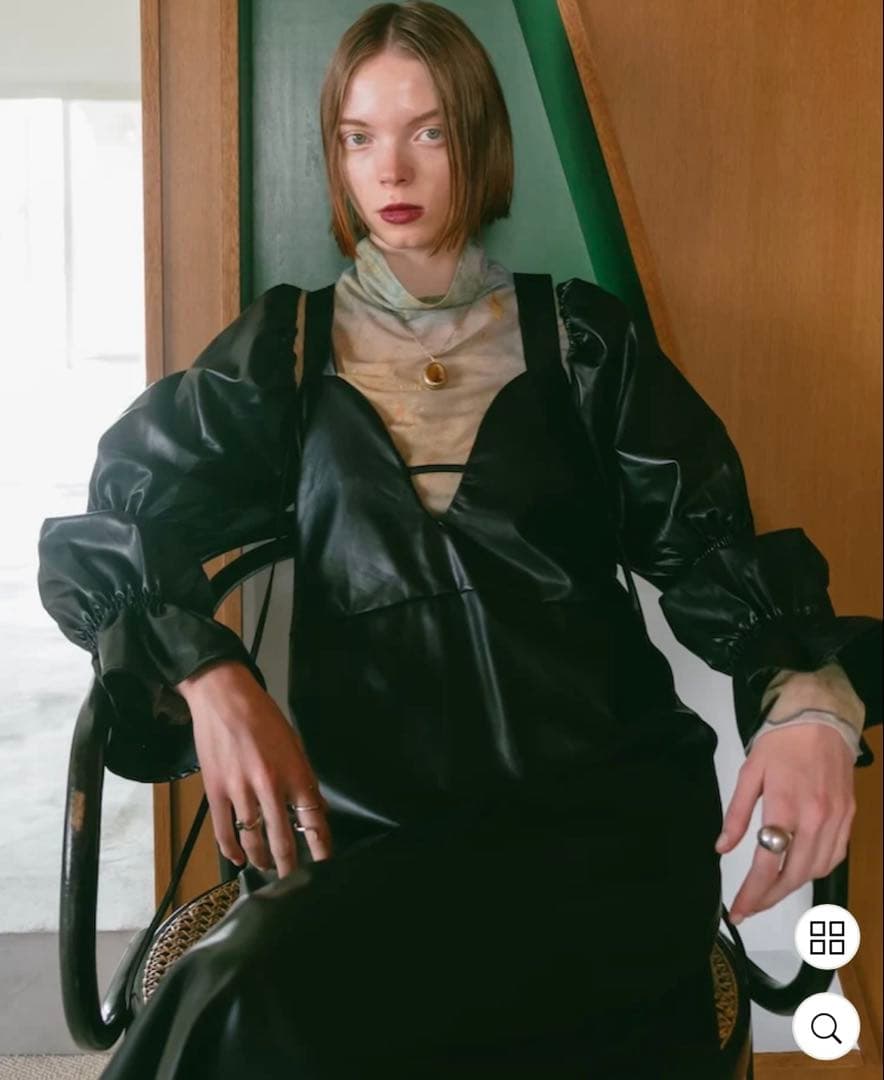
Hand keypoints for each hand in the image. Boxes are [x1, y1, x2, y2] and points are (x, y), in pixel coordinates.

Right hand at [176, 660, 333, 875]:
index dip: (321, 848)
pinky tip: (239, 859)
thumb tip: (316, 810)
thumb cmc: (264, 717)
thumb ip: (304, 780)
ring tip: (268, 869)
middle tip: (295, 883)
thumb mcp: (294, 744)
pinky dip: (231, 851)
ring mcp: (241, 791)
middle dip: (290, 867)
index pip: (314, 821)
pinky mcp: (216, 792)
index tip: (325, 867)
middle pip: (283, 840)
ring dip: (262, 860)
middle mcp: (270, 786)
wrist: (224, 698)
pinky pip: (224, 832)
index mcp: (295, 773)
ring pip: (253, 841)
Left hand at [714, 724, 855, 923]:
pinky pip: (834, 857)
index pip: (767, 863)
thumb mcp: (749, 774)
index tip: (737, 909)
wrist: (820, 719)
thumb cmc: (781, 743)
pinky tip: (798, 871)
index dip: (752, 892)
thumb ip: (736, 815)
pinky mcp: (848, 818)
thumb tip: (722, 848)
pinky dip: (815, 870)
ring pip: (816, 871)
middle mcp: (816, 818)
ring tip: (768, 891)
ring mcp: (836, 820)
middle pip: (793, 875)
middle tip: (749, 906)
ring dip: (791, 887)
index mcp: (786, 806)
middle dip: (768, 897)